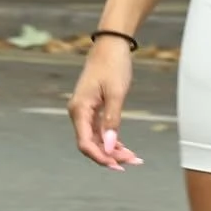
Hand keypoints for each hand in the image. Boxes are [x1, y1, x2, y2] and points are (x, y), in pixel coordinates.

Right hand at [67, 36, 142, 170]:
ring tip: (132, 158)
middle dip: (110, 156)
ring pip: (96, 138)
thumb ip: (112, 120)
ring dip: (113, 149)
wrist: (111, 45)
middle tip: (132, 162)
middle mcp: (78, 113)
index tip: (118, 165)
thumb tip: (111, 146)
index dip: (101, 157)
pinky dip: (112, 139)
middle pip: (91, 144)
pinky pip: (100, 129)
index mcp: (79, 110)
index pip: (86, 143)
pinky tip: (124, 147)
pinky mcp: (93, 108)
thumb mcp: (116, 93)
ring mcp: (85, 111)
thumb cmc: (113, 65)